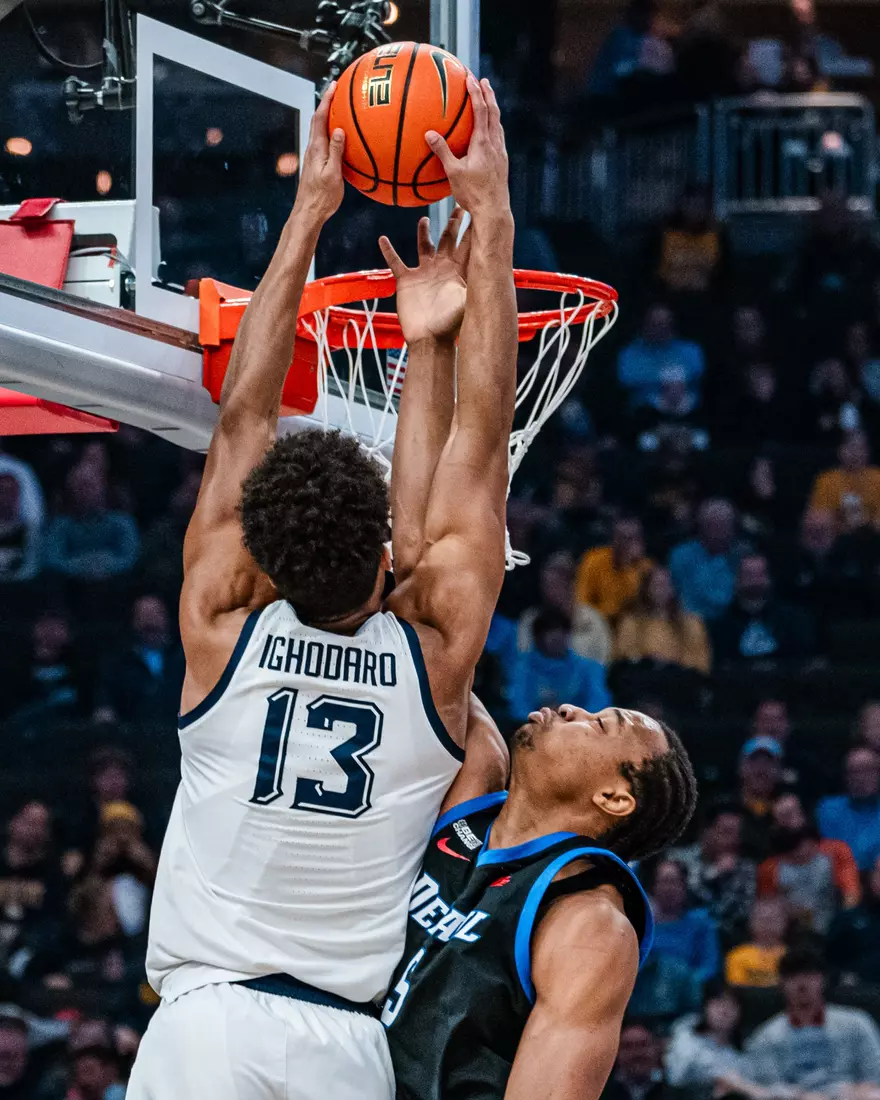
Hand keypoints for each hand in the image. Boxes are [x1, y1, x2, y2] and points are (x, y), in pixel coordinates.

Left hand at [293, 82, 344, 224]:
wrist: (309, 213)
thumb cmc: (322, 198)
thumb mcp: (333, 175)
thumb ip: (337, 152)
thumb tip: (340, 130)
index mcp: (317, 149)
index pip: (320, 118)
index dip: (326, 100)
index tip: (334, 85)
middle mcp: (313, 149)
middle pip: (318, 120)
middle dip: (327, 103)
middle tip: (337, 90)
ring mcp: (314, 156)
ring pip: (320, 130)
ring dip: (328, 116)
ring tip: (341, 107)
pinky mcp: (316, 163)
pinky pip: (325, 141)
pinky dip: (332, 132)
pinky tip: (341, 135)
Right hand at [379, 207, 470, 345]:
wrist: (429, 339)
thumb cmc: (449, 324)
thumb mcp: (466, 299)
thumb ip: (475, 279)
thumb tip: (490, 262)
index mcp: (458, 271)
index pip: (468, 244)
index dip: (473, 227)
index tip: (479, 208)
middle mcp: (442, 268)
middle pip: (448, 239)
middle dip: (454, 223)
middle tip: (460, 204)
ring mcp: (424, 273)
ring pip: (424, 246)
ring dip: (423, 232)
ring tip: (424, 218)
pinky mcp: (407, 280)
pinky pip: (396, 261)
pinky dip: (389, 250)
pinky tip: (383, 239)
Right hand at [426, 76, 508, 218]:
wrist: (494, 211)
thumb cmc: (473, 194)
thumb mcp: (454, 173)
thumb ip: (442, 152)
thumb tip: (429, 134)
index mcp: (483, 142)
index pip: (481, 110)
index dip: (476, 92)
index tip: (471, 77)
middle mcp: (495, 144)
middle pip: (494, 112)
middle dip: (489, 94)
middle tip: (484, 81)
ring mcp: (501, 154)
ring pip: (498, 125)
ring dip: (493, 110)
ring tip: (488, 103)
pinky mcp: (502, 164)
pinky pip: (498, 139)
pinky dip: (493, 128)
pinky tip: (489, 134)